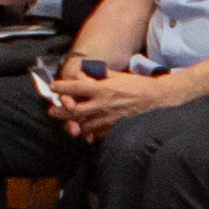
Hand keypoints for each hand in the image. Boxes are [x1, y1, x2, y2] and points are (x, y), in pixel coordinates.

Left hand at [51, 63, 169, 136]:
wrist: (156, 99)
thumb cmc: (138, 85)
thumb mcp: (117, 75)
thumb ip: (100, 75)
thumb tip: (85, 74)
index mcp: (102, 88)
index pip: (76, 87)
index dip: (62, 87)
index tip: (53, 86)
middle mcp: (102, 104)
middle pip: (74, 111)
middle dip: (60, 111)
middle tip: (52, 111)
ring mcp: (108, 118)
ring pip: (83, 125)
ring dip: (74, 123)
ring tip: (68, 122)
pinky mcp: (114, 127)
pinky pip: (97, 133)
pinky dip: (90, 132)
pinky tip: (86, 130)